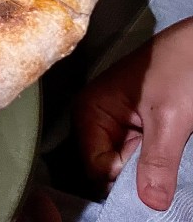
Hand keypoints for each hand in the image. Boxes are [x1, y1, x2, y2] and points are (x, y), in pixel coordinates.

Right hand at [76, 16, 192, 210]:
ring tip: (171, 154)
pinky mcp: (137, 124)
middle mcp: (96, 118)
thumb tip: (150, 203)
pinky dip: (158, 161)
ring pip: (128, 163)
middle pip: (109, 166)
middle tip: (166, 168)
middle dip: (136, 176)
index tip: (153, 183)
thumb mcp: (170, 117)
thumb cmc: (180, 67)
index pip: (96, 166)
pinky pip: (141, 154)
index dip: (123, 180)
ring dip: (150, 169)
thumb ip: (157, 162)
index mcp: (90, 111)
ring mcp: (117, 121)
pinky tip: (171, 154)